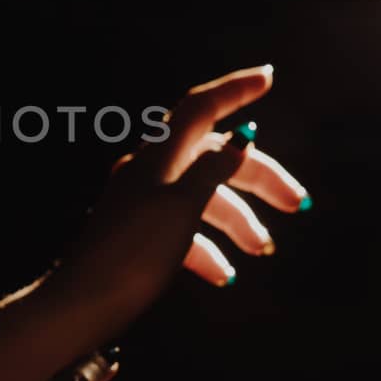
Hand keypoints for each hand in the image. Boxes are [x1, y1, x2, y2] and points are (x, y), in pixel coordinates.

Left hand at [49, 65, 308, 320]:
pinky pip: (183, 231)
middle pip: (213, 158)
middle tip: (296, 204)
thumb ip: (212, 169)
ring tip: (263, 250)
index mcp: (159, 156)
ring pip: (202, 198)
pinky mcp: (140, 236)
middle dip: (256, 178)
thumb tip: (240, 138)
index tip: (268, 77)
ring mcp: (143, 203)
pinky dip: (207, 249)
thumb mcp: (182, 206)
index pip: (201, 108)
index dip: (234, 90)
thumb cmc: (136, 251)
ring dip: (237, 221)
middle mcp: (150, 171)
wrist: (84, 304)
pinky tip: (225, 275)